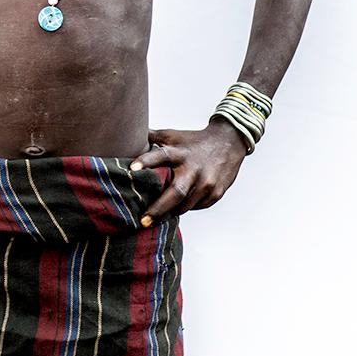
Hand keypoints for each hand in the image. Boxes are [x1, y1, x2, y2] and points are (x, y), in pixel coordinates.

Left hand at [130, 122, 245, 225]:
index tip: (131, 169)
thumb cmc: (194, 141)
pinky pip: (196, 207)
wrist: (229, 142)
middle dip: (158, 208)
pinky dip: (186, 208)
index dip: (146, 161)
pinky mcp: (216, 193)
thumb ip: (151, 138)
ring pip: (185, 206)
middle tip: (143, 220)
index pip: (161, 156)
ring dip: (170, 211)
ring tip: (156, 217)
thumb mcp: (173, 136)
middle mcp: (194, 168)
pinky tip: (179, 206)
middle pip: (176, 192)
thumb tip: (127, 135)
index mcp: (180, 152)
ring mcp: (206, 183)